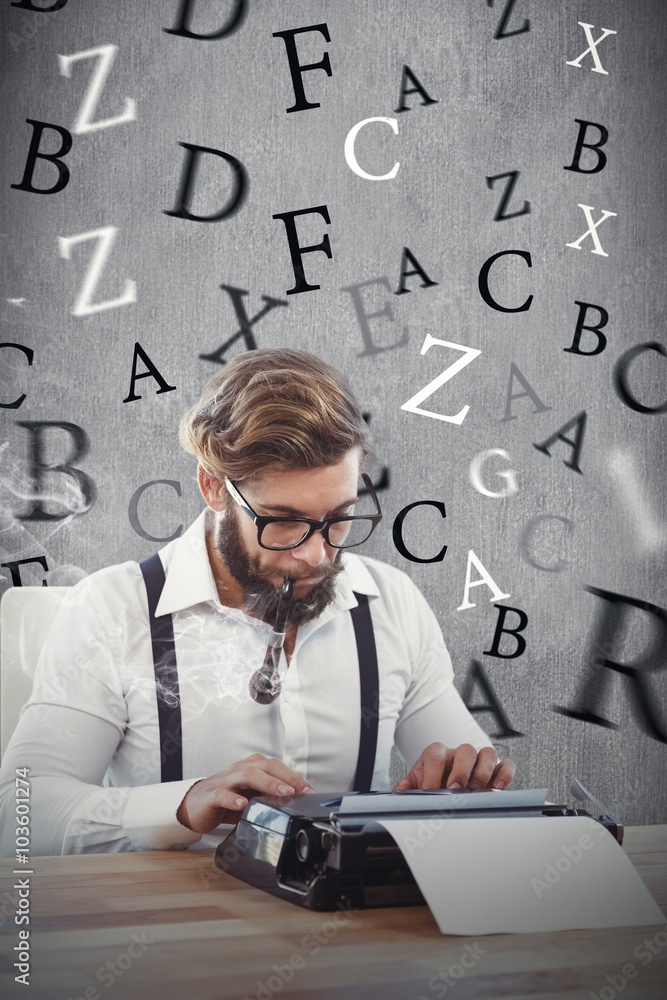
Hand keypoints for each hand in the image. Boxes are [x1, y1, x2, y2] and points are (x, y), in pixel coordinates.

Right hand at [176, 754, 315, 833]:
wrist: (194, 805)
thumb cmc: (226, 799)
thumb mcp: (251, 797)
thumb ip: (269, 797)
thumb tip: (295, 804)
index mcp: (252, 768)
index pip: (277, 767)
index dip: (294, 777)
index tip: (309, 790)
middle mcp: (240, 770)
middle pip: (266, 766)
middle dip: (285, 777)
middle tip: (300, 790)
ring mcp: (226, 781)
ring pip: (247, 775)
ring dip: (267, 783)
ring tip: (282, 793)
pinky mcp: (212, 795)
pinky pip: (223, 794)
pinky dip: (233, 798)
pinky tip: (242, 804)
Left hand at [395, 743, 514, 791]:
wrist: (445, 786)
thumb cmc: (431, 782)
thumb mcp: (416, 783)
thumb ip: (407, 786)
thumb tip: (400, 790)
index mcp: (438, 754)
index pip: (436, 755)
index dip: (432, 773)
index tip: (430, 791)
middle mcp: (459, 754)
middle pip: (465, 750)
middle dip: (461, 771)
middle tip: (455, 790)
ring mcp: (479, 760)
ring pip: (488, 753)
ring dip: (483, 771)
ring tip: (477, 790)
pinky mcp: (495, 770)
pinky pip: (505, 765)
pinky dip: (505, 774)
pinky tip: (498, 788)